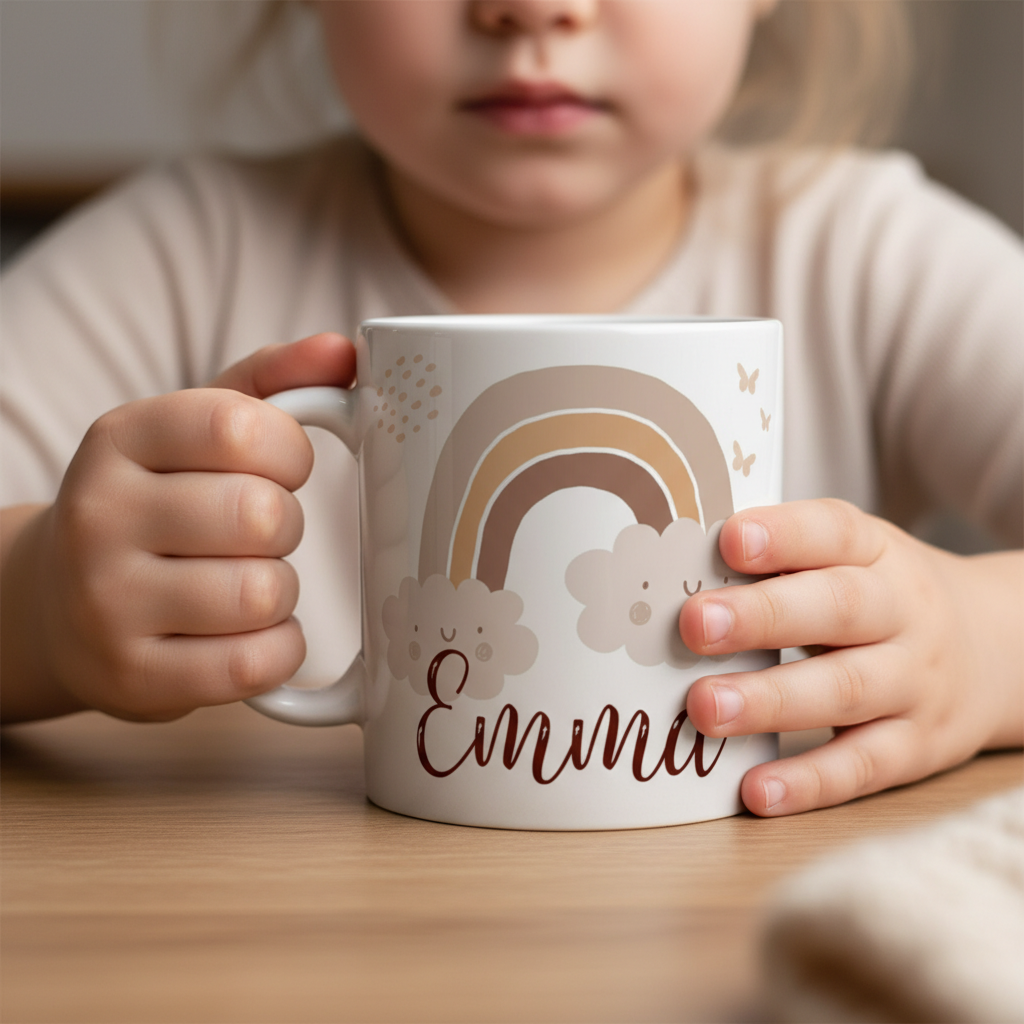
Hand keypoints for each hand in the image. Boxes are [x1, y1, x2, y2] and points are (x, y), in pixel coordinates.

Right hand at [1, 333, 355, 722]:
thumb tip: (344, 350)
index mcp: (120, 437)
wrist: (60, 602)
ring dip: (281, 592)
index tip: (283, 468)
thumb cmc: (158, 503)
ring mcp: (106, 603)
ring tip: (247, 583)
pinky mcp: (131, 676)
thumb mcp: (196, 430)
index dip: (291, 452)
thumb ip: (275, 381)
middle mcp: (99, 516)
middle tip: (261, 534)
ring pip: (263, 593)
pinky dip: (278, 649)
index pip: (241, 428)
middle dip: (286, 526)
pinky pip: (256, 664)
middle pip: (260, 516)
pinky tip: (252, 634)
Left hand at [681, 499, 1022, 815]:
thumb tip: (677, 570)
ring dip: (770, 701)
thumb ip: (782, 561)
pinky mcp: (917, 748)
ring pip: (845, 690)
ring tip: (705, 707)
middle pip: (838, 609)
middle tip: (695, 625)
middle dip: (763, 617)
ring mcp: (915, 683)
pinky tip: (756, 790)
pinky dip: (809, 783)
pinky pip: (863, 767)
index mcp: (877, 553)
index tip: (730, 540)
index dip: (783, 535)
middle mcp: (903, 612)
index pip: (833, 533)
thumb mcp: (851, 558)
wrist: (999, 649)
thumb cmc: (883, 597)